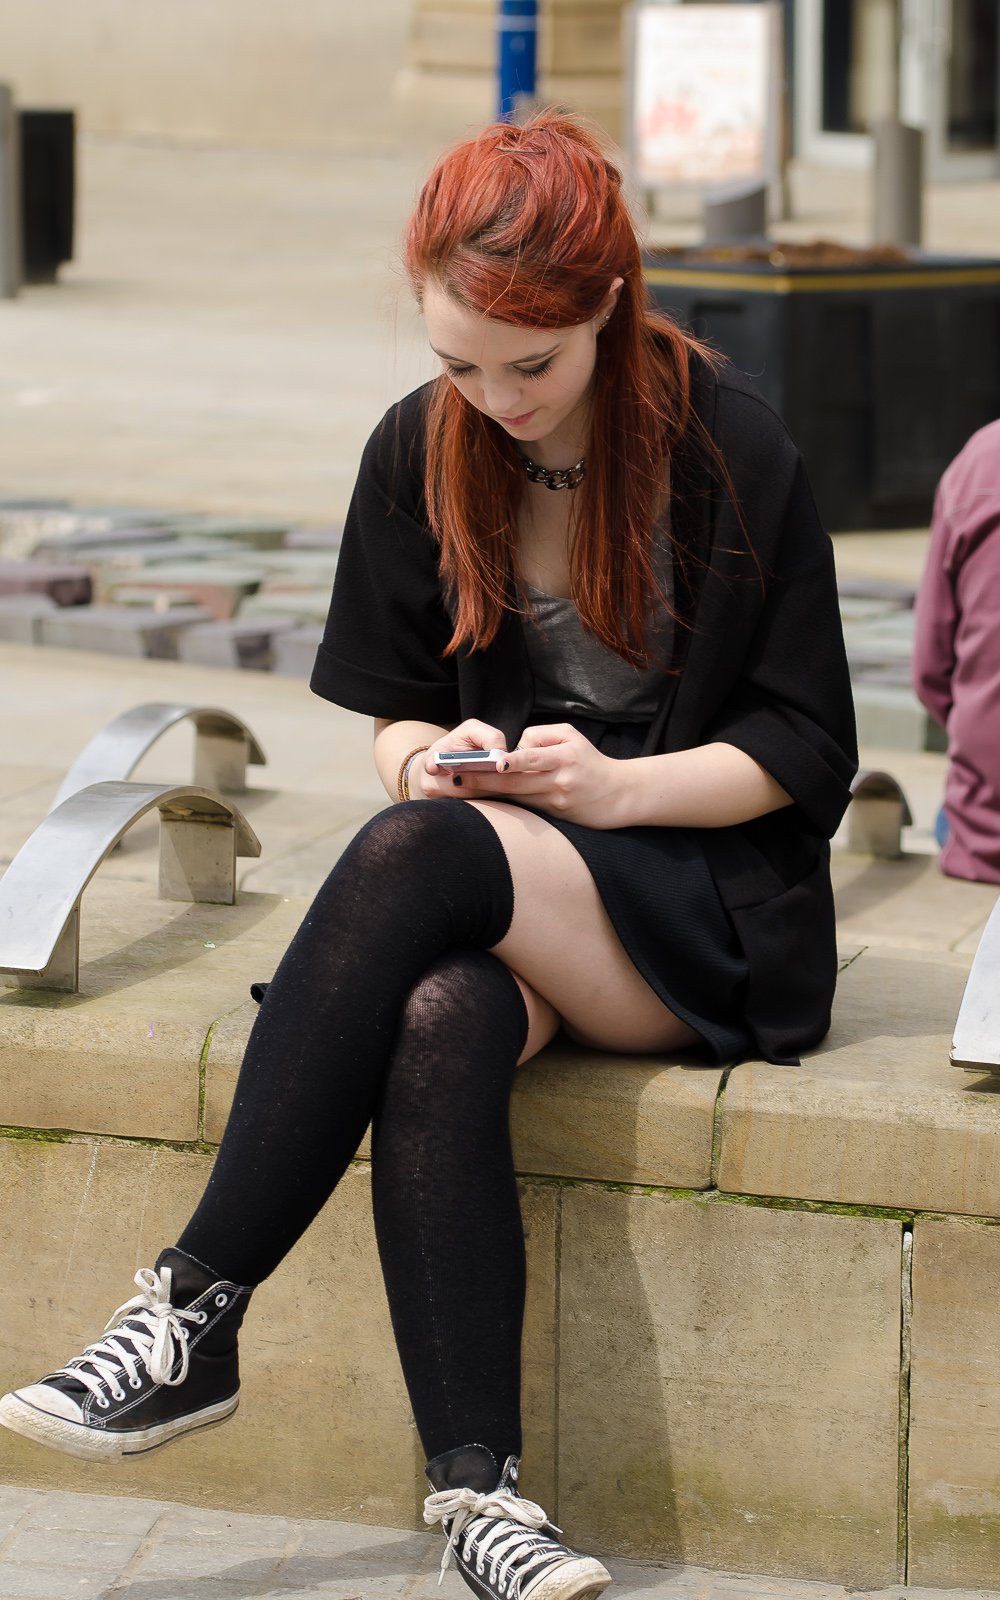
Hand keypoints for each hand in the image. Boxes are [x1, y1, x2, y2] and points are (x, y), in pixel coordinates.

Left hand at [431, 722, 629, 828]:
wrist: (621, 794)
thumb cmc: (591, 761)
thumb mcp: (572, 737)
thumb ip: (540, 737)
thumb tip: (513, 749)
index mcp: (565, 757)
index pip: (533, 758)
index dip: (512, 761)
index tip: (492, 763)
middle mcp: (559, 780)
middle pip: (515, 782)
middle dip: (483, 780)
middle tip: (456, 777)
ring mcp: (556, 801)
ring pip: (515, 797)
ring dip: (488, 794)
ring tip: (461, 787)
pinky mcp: (554, 816)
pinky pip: (524, 807)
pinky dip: (504, 803)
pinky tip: (483, 800)